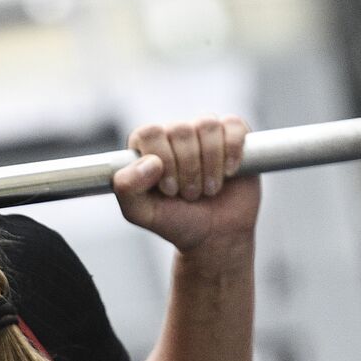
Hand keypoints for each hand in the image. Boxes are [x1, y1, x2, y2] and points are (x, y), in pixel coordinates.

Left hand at [112, 115, 260, 254]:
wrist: (214, 235)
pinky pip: (233, 125)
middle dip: (188, 170)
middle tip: (190, 194)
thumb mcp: (140, 213)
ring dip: (211, 164)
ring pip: (207, 126)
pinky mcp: (233, 135)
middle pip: (181, 130)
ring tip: (208, 189)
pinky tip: (229, 172)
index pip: (150, 133)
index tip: (169, 190)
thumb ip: (127, 188)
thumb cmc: (175, 221)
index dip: (164, 161)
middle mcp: (173, 133)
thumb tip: (150, 162)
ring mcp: (203, 132)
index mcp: (146, 145)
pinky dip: (232, 151)